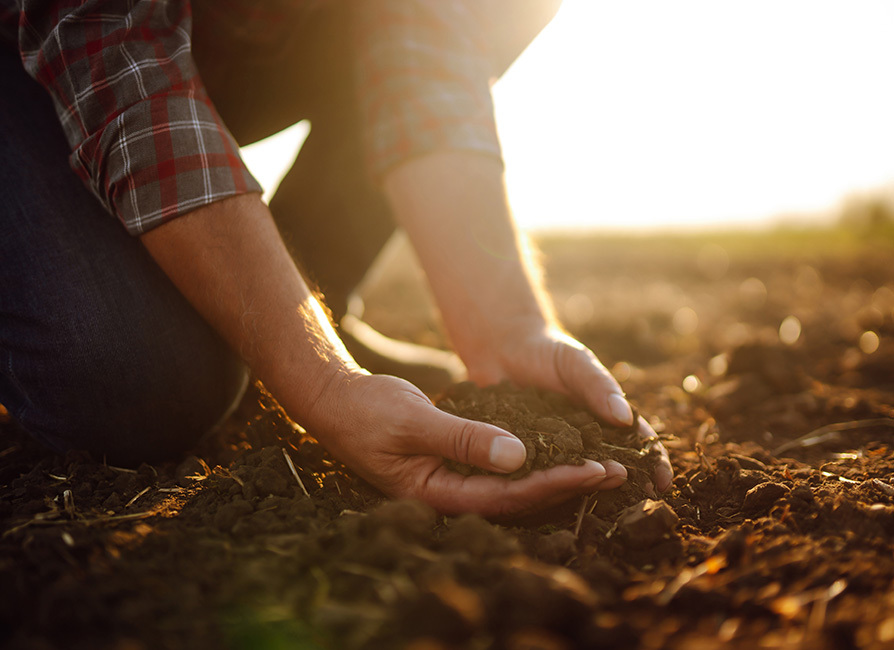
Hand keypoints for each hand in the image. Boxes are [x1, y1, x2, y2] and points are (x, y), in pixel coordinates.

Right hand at [307, 373, 628, 515]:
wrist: (336, 401)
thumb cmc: (367, 411)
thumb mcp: (414, 421)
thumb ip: (464, 439)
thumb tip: (518, 458)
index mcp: (436, 493)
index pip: (507, 497)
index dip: (554, 484)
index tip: (595, 470)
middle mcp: (449, 494)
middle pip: (518, 498)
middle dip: (566, 484)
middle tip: (616, 472)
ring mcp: (452, 479)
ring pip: (513, 484)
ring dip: (555, 473)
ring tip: (600, 464)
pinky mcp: (454, 462)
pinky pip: (500, 467)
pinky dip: (531, 458)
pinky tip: (558, 449)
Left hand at [465, 324, 673, 493]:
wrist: (503, 348)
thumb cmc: (548, 351)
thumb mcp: (577, 363)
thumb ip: (599, 386)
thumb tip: (626, 418)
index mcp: (605, 417)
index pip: (637, 443)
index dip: (653, 462)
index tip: (663, 482)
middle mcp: (584, 439)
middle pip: (611, 467)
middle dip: (627, 486)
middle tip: (637, 507)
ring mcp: (555, 450)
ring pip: (576, 476)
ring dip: (588, 491)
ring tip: (598, 507)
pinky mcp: (525, 454)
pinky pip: (538, 473)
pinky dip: (547, 487)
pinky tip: (549, 500)